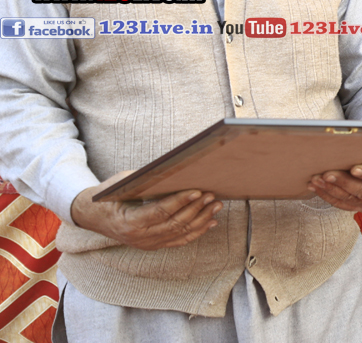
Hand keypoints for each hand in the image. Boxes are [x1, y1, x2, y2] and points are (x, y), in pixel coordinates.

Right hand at [70, 171, 222, 250]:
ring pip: (180, 234)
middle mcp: (139, 238)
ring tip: (216, 205)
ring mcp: (147, 244)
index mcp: (129, 223)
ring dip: (201, 219)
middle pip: (174, 224)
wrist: (92, 217)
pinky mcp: (153, 246)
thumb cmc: (109, 195)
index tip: (198, 191)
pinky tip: (211, 222)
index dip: (180, 201)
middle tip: (212, 195)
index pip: (160, 212)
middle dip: (196, 209)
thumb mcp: (121, 184)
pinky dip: (197, 231)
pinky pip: (179, 241)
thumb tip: (173, 169)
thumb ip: (144, 180)